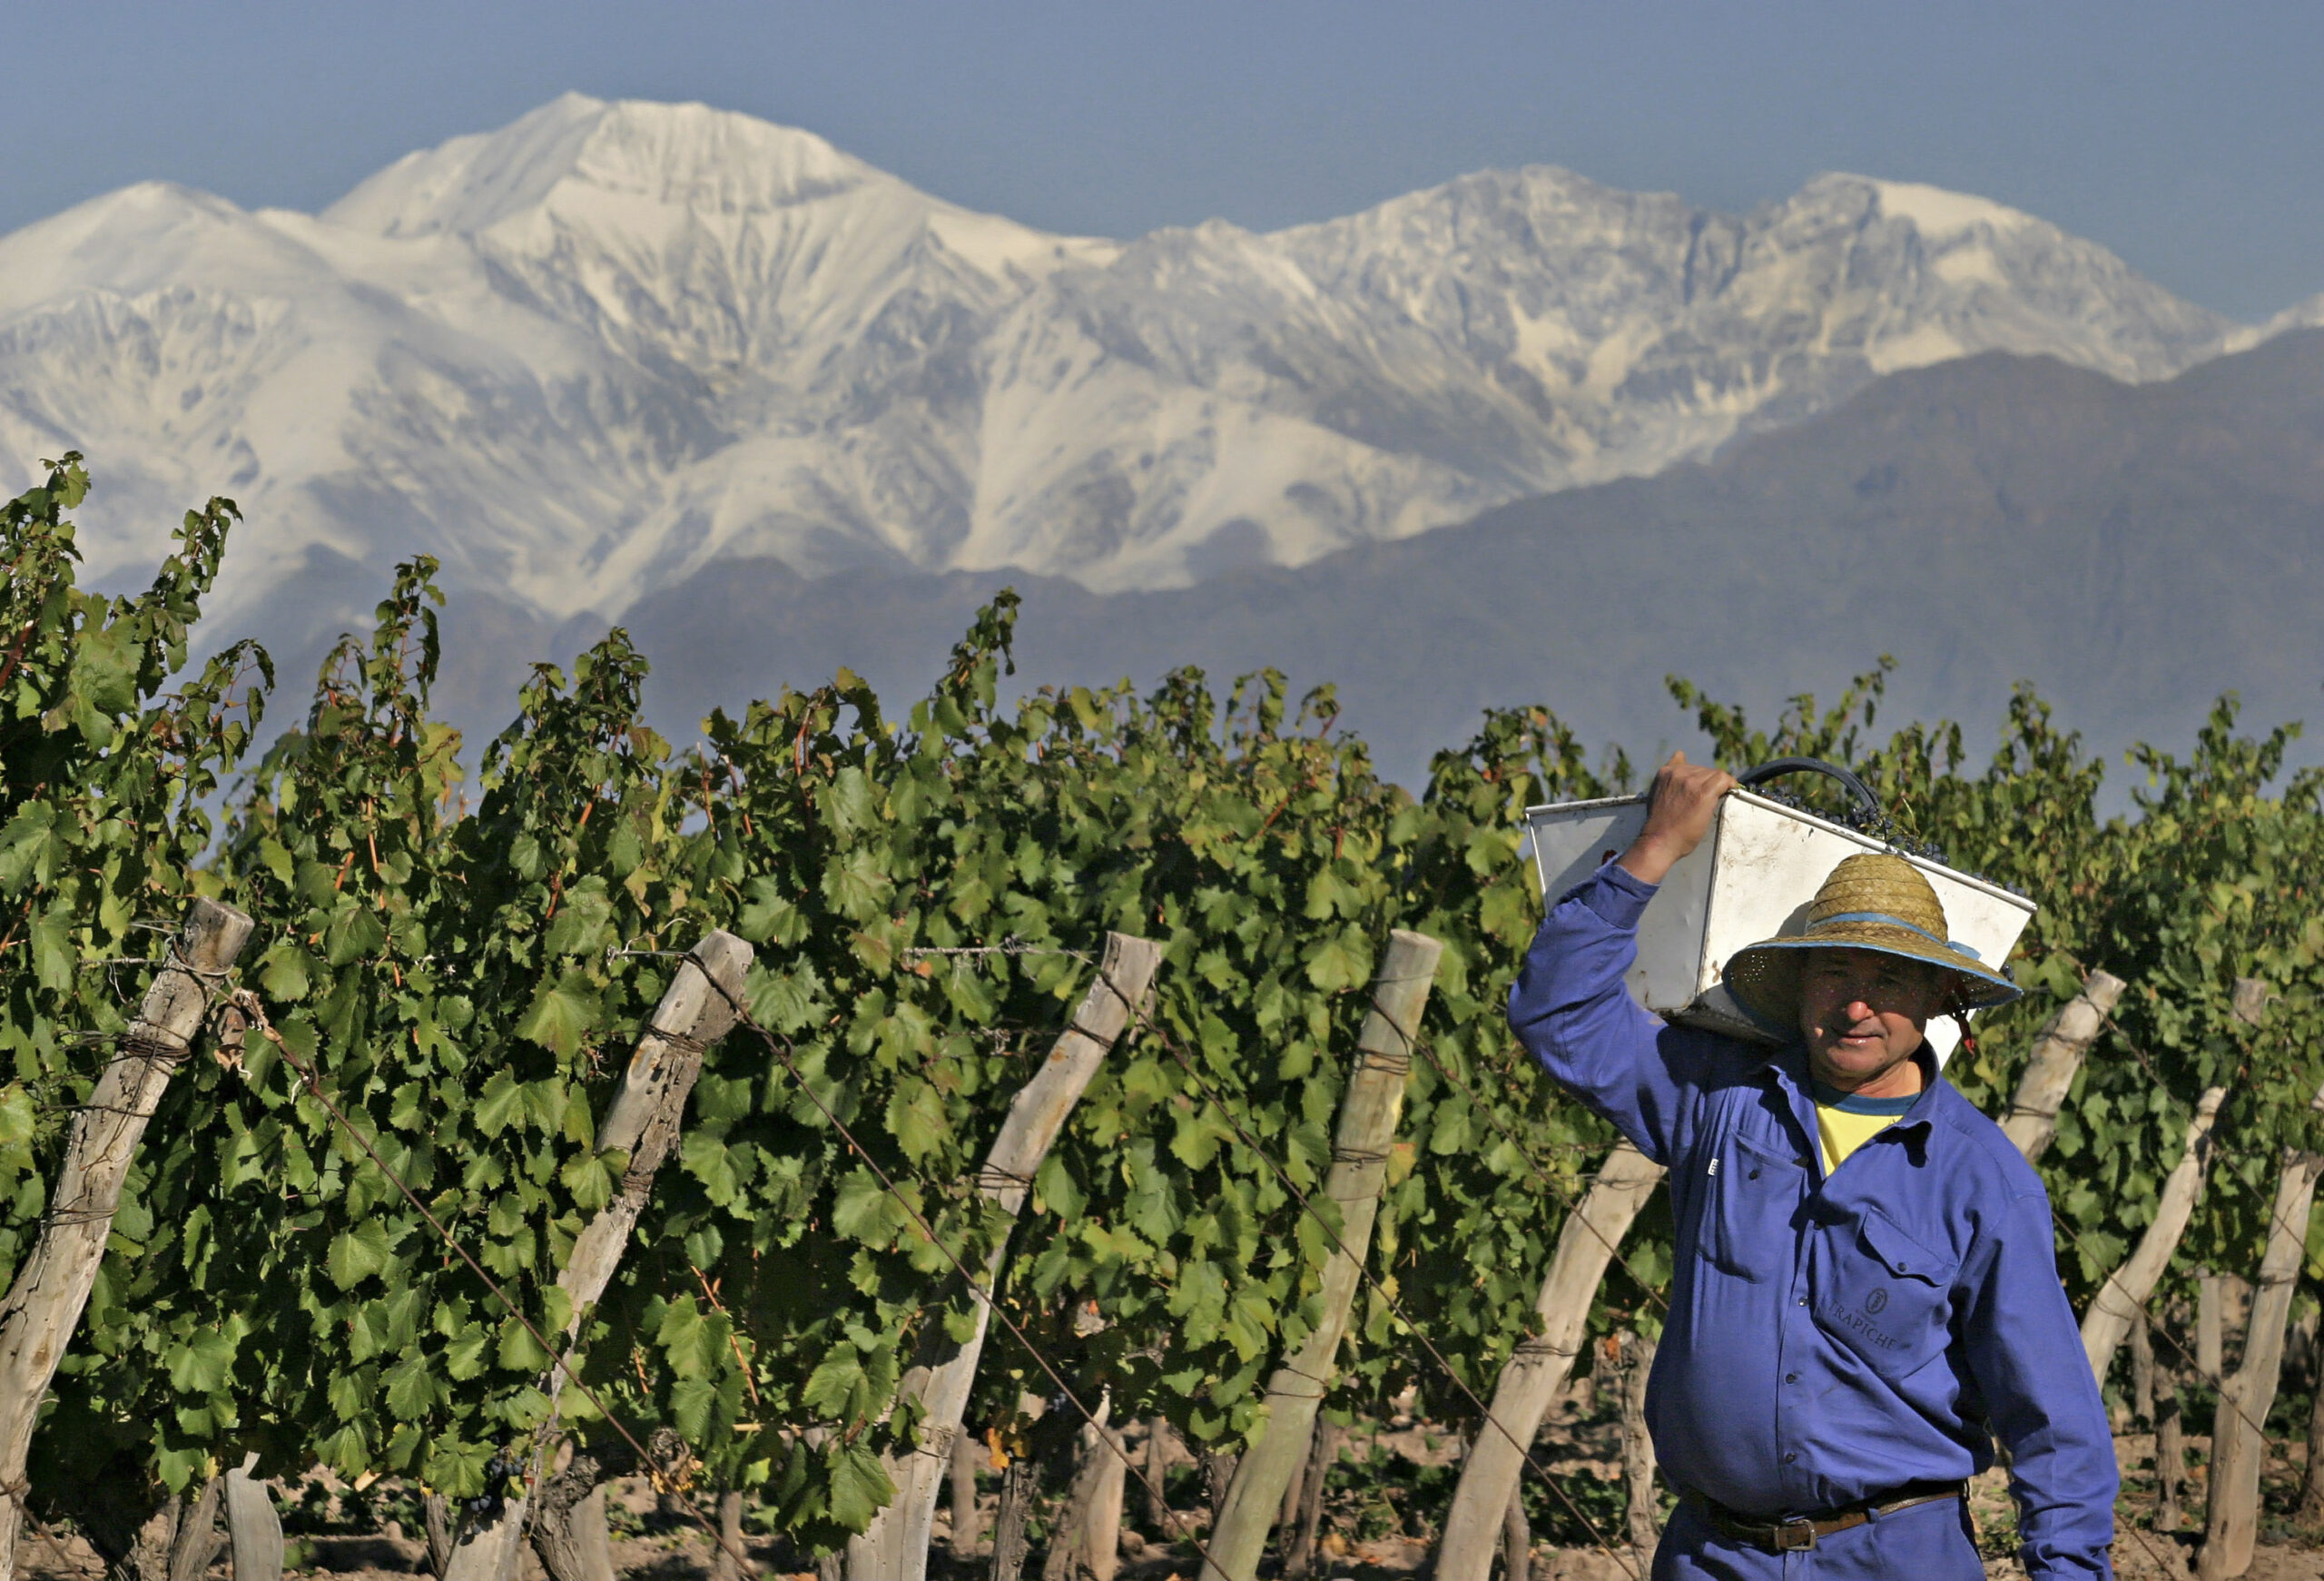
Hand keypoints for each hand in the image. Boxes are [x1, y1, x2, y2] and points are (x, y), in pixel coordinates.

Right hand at [1617, 751, 1736, 883]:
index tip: (1701, 787)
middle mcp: (1678, 773)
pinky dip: (1730, 784)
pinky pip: (1723, 779)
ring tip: (1712, 802)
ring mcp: (1690, 782)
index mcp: (1665, 772)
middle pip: (1704, 770)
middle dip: (1707, 783)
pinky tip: (1730, 791)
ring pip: (1714, 774)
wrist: (1660, 841)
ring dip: (1717, 786)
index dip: (1698, 778)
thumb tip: (1679, 756)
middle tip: (1706, 802)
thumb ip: (1669, 778)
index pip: (1688, 764)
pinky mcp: (1703, 792)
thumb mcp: (1657, 794)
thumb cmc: (1660, 824)